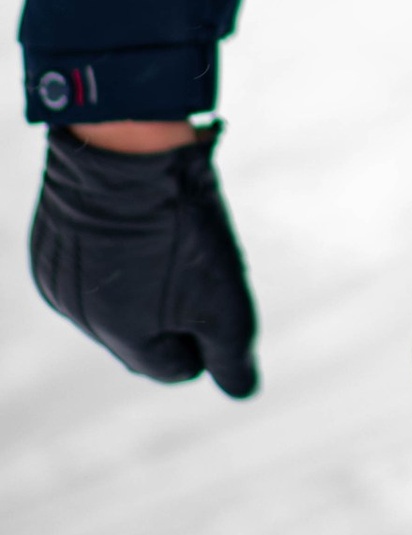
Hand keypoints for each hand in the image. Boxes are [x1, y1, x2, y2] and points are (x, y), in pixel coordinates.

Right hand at [29, 120, 259, 397]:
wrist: (124, 142)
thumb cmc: (180, 223)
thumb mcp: (224, 297)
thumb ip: (231, 355)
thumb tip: (241, 392)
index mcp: (123, 336)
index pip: (173, 367)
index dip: (205, 342)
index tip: (217, 303)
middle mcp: (80, 317)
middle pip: (142, 335)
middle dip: (174, 312)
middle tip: (196, 264)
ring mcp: (57, 279)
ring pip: (112, 301)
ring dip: (141, 284)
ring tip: (166, 235)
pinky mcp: (48, 245)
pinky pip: (86, 267)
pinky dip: (112, 256)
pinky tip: (134, 221)